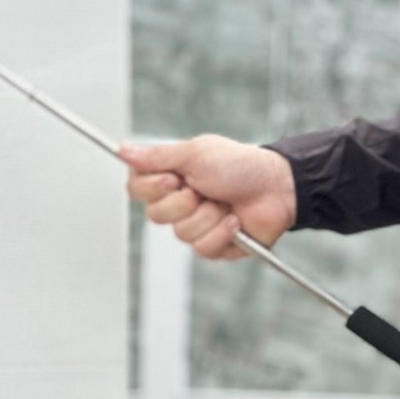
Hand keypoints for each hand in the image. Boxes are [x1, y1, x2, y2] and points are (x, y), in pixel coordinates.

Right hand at [121, 136, 296, 258]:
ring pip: (181, 233)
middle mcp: (179, 203)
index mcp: (170, 178)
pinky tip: (235, 220)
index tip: (173, 177)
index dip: (152, 187)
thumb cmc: (239, 166)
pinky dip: (222, 232)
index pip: (137, 189)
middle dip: (184, 202)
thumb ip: (157, 156)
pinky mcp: (213, 245)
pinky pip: (203, 248)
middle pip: (155, 215)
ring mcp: (196, 226)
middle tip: (204, 189)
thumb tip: (123, 150)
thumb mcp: (195, 154)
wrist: (276, 187)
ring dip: (208, 215)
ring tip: (225, 203)